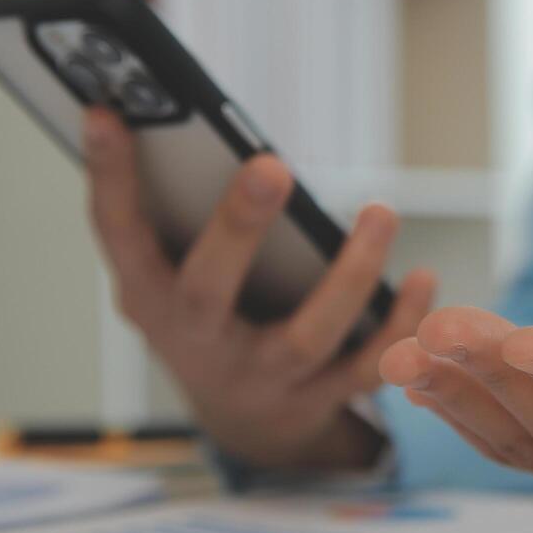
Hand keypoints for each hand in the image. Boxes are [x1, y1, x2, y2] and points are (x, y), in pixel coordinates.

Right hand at [84, 108, 435, 470]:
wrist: (245, 422)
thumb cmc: (208, 315)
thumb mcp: (170, 273)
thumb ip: (168, 205)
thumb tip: (150, 110)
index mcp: (150, 300)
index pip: (119, 235)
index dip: (108, 176)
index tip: (106, 111)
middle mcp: (198, 346)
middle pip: (208, 294)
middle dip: (237, 229)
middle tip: (269, 163)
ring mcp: (261, 379)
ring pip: (308, 336)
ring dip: (350, 275)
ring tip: (382, 211)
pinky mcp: (319, 397)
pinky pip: (368, 367)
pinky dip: (403, 324)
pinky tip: (427, 278)